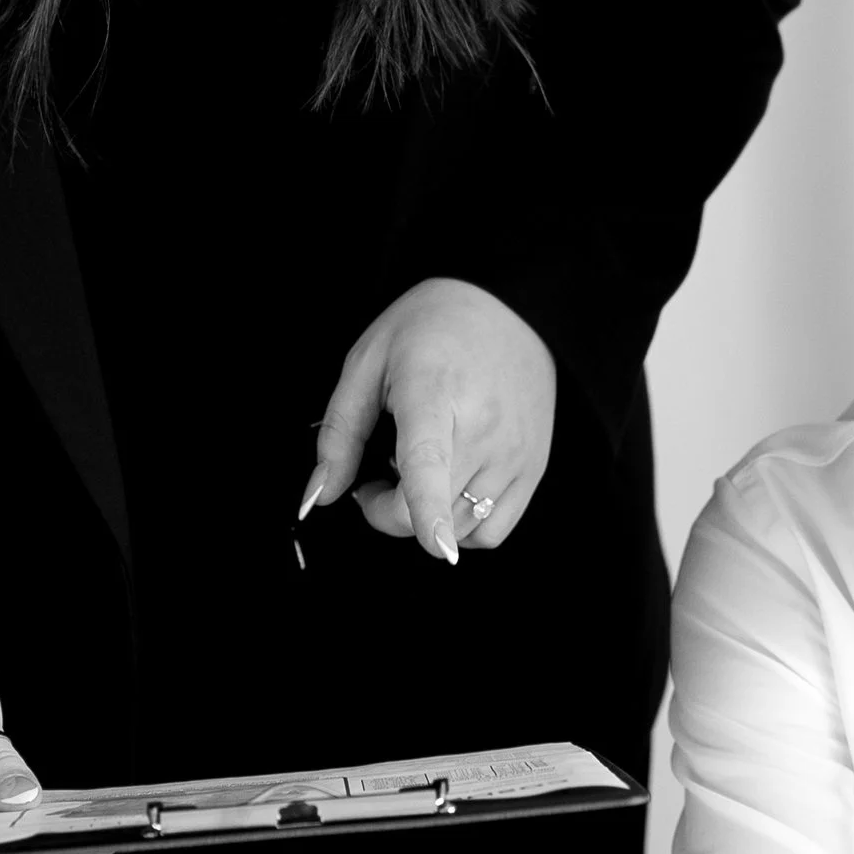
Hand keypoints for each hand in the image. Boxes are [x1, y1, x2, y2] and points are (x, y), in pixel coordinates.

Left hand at [304, 277, 558, 565]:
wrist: (509, 307)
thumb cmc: (432, 328)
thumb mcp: (368, 362)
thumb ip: (338, 434)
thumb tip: (320, 496)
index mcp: (433, 392)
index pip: (431, 461)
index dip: (429, 508)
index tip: (436, 546)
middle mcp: (483, 427)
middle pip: (428, 512)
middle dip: (386, 510)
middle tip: (378, 472)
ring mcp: (514, 452)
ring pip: (459, 528)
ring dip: (425, 519)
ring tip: (421, 472)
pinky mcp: (533, 468)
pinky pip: (492, 531)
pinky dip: (462, 528)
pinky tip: (451, 490)